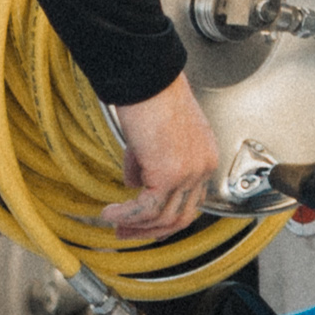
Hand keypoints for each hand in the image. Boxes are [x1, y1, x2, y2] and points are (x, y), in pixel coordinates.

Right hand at [97, 79, 222, 243]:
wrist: (148, 81)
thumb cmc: (151, 96)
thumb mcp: (153, 137)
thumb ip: (149, 164)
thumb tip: (135, 184)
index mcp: (204, 156)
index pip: (191, 201)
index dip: (166, 217)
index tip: (144, 224)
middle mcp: (202, 167)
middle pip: (181, 216)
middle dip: (151, 230)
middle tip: (126, 233)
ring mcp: (189, 173)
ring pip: (163, 216)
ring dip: (135, 225)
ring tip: (113, 222)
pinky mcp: (169, 176)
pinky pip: (146, 208)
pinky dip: (126, 216)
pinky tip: (110, 213)